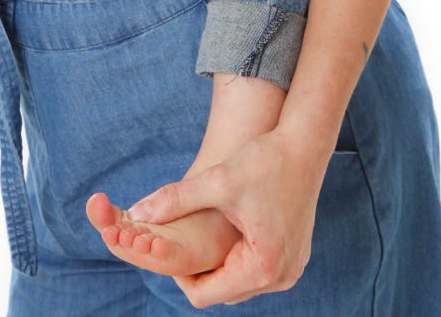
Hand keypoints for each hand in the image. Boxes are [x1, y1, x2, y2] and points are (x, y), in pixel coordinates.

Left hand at [123, 129, 321, 306]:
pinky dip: (237, 257)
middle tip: (177, 237)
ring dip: (217, 263)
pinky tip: (223, 228)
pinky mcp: (293, 257)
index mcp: (262, 267)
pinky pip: (256, 270)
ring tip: (198, 232)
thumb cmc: (264, 162)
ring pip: (239, 282)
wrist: (305, 146)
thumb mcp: (216, 180)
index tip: (163, 245)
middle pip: (222, 291)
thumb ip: (175, 199)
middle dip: (197, 269)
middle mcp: (281, 278)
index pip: (204, 294)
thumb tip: (135, 212)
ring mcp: (290, 269)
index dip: (177, 274)